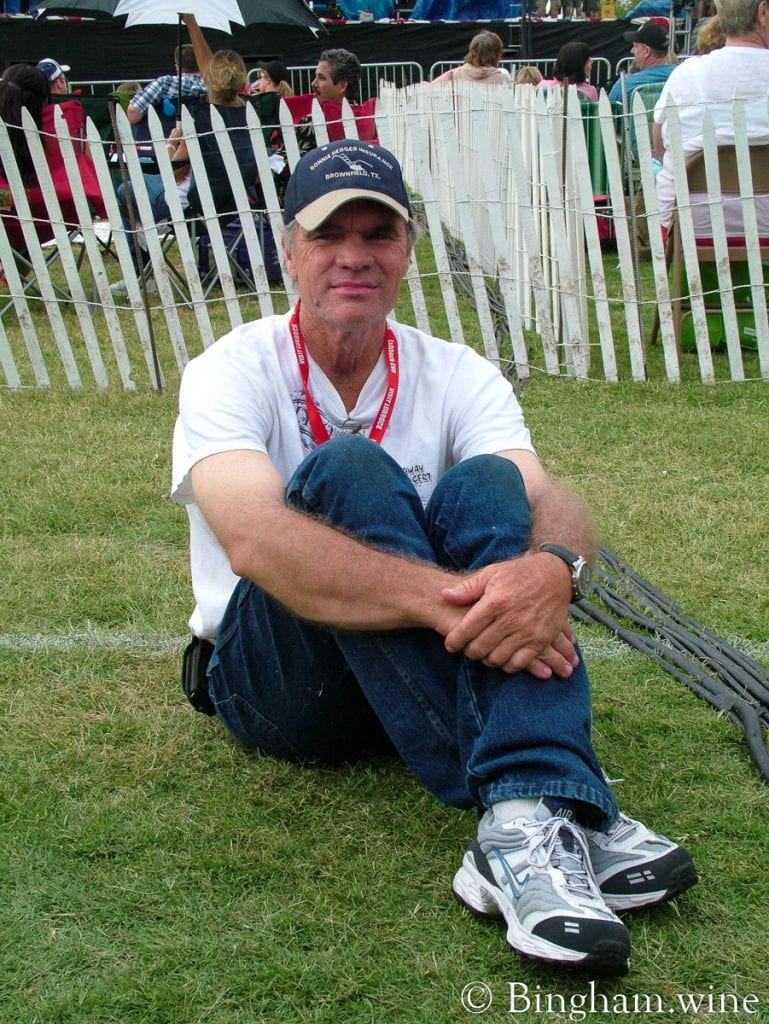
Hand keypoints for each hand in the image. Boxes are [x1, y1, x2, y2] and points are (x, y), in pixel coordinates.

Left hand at [440, 554, 575, 675]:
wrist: (555, 575)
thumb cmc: (519, 573)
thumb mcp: (491, 573)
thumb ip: (468, 588)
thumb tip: (445, 596)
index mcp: (495, 601)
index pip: (467, 629)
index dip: (454, 641)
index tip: (450, 645)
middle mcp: (510, 619)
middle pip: (480, 648)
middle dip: (469, 651)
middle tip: (468, 648)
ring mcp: (527, 631)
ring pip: (497, 658)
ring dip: (486, 659)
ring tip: (484, 652)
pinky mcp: (541, 640)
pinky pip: (519, 663)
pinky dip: (507, 665)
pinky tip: (503, 656)